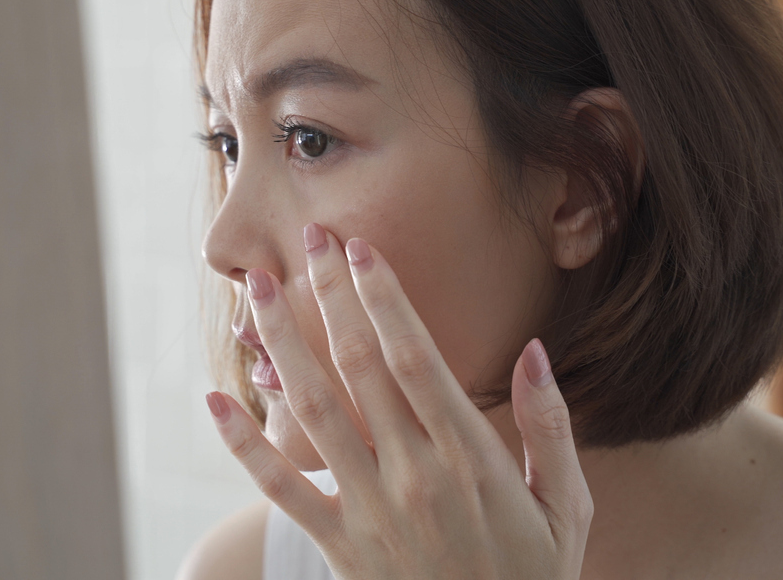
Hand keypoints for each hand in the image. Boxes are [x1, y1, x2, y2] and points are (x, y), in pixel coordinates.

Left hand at [205, 224, 592, 578]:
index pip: (416, 357)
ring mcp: (369, 511)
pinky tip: (215, 400)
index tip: (361, 249)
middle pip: (359, 365)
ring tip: (252, 290)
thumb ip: (549, 427)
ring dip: (280, 344)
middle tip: (309, 237)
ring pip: (313, 411)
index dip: (385, 297)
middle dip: (329, 295)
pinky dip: (244, 445)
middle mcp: (412, 475)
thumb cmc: (533, 576)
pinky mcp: (339, 545)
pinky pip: (281, 488)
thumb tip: (536, 351)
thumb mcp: (567, 506)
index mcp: (469, 458)